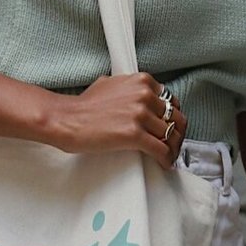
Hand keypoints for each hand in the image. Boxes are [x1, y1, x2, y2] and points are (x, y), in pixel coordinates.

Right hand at [51, 72, 187, 168]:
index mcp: (142, 82)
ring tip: (169, 157)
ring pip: (171, 135)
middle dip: (178, 134)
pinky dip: (166, 159)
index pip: (171, 101)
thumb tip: (138, 96)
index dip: (173, 117)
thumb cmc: (84, 106)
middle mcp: (144, 95)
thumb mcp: (111, 84)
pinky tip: (164, 164)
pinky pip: (161, 149)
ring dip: (173, 149)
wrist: (67, 119)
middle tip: (174, 145)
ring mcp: (140, 114)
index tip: (171, 127)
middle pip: (176, 118)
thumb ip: (130, 88)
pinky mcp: (134, 134)